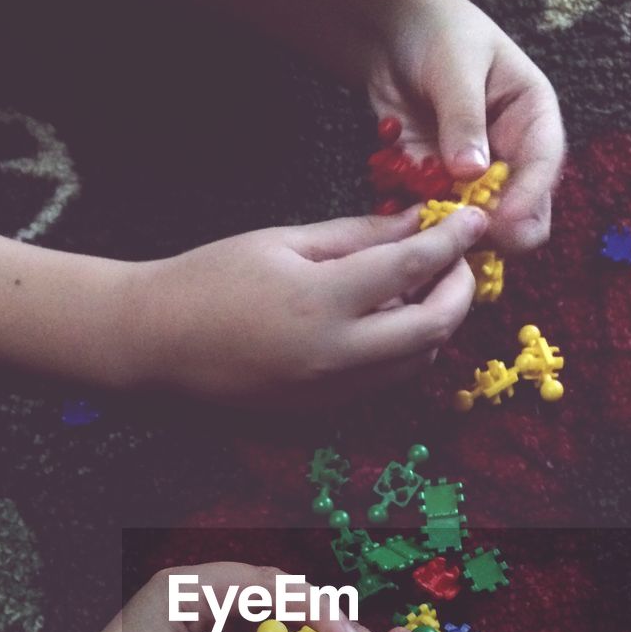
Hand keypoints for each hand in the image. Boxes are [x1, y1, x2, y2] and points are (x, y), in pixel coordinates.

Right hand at [132, 206, 485, 400]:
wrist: (156, 344)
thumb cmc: (211, 279)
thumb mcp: (284, 241)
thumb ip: (357, 235)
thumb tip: (416, 223)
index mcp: (322, 302)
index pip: (414, 268)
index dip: (453, 241)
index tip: (474, 221)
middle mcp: (335, 356)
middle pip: (433, 329)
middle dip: (460, 291)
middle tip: (459, 261)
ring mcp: (330, 392)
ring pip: (415, 362)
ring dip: (436, 324)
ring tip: (426, 286)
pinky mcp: (321, 411)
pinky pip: (384, 381)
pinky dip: (403, 350)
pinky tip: (390, 320)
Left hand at [364, 0, 564, 251]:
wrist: (396, 38)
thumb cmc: (438, 35)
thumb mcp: (455, 66)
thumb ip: (463, 116)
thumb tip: (472, 171)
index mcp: (534, 118)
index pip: (544, 166)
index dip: (528, 200)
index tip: (502, 223)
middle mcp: (514, 156)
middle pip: (525, 213)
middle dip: (499, 232)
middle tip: (465, 238)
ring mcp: (478, 179)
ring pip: (484, 228)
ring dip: (459, 237)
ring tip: (430, 233)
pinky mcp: (443, 190)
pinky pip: (442, 222)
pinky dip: (427, 229)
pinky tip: (406, 225)